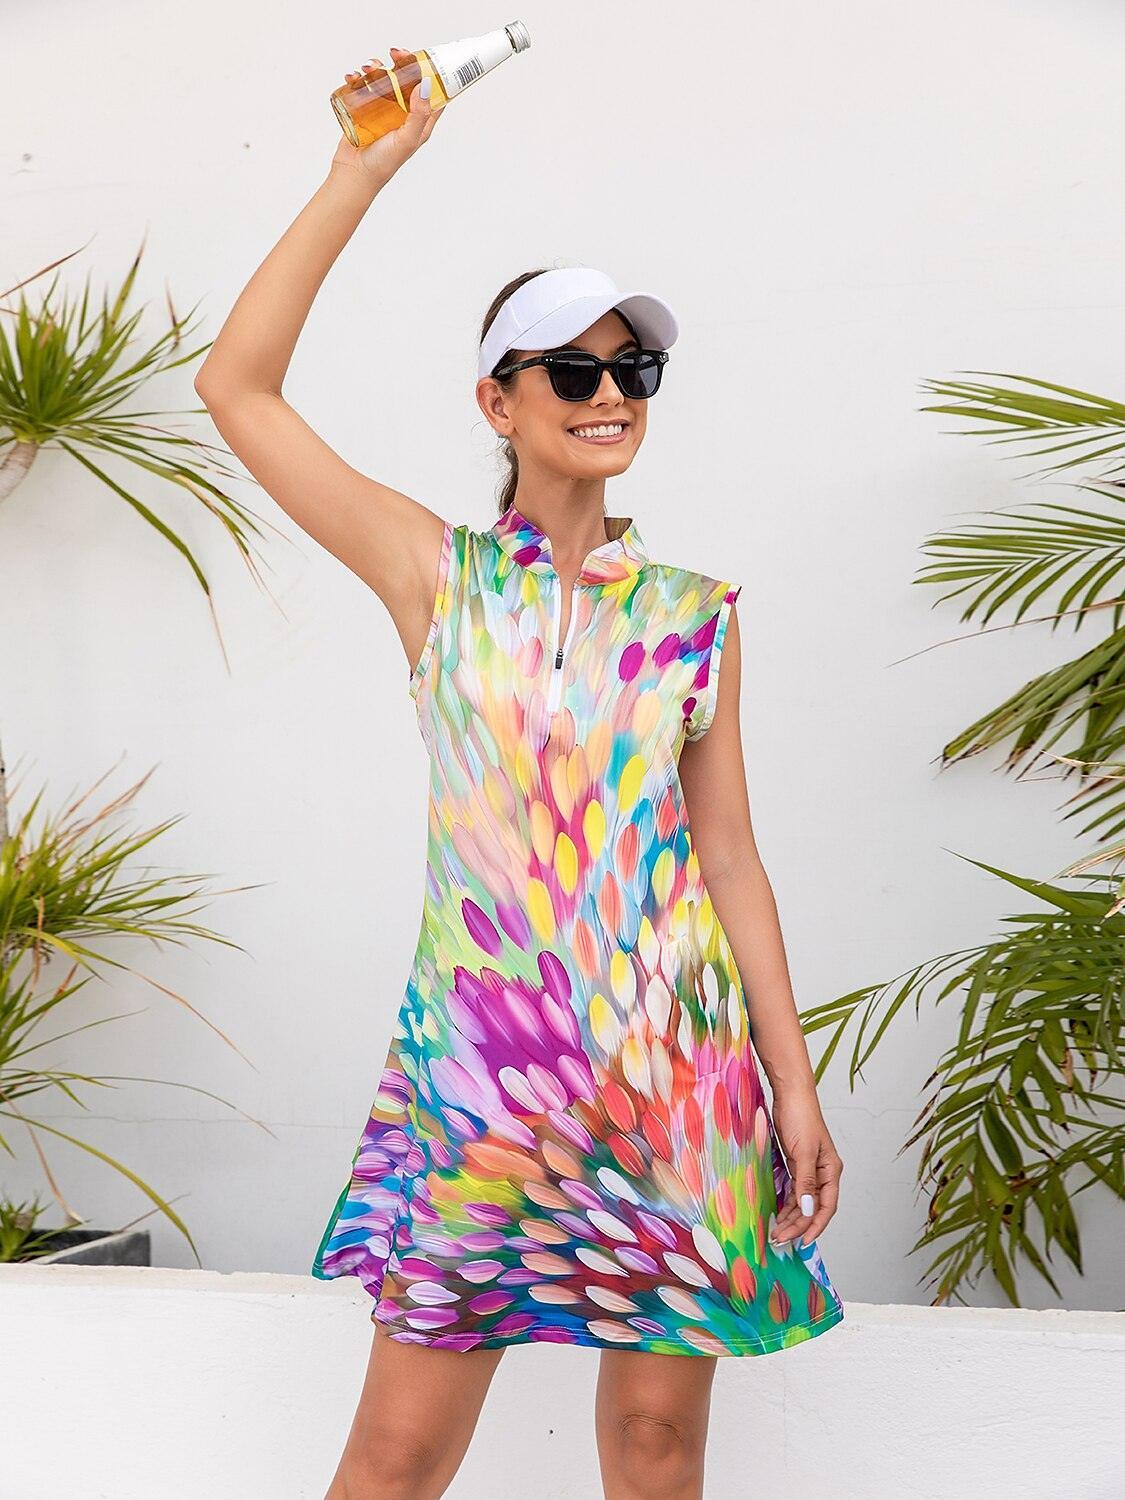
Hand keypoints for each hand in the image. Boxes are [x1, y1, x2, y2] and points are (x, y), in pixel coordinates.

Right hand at [330, 48, 443, 185]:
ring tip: (367, 68)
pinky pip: (362, 88)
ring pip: (383, 80)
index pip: (433, 94)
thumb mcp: (407, 140)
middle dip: (401, 62)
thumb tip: (425, 85)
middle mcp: (402, 114)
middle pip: (406, 80)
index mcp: (419, 122)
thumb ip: (419, 115)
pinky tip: (352, 77)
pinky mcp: (363, 110)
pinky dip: (356, 78)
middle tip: (395, 53)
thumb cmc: (383, 164)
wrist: (354, 175)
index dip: (433, 74)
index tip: (426, 57)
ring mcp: (382, 111)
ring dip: (375, 67)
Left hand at [768, 1085, 842, 1248]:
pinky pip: (794, 1190)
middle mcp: (823, 1172)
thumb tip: (808, 1209)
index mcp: (831, 1170)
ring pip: (803, 1201)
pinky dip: (787, 1203)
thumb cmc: (801, 1116)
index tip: (803, 1242)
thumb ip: (805, 1182)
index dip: (816, 1226)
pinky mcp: (796, 1163)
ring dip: (792, 1217)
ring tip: (777, 1232)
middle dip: (798, 1225)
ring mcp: (809, 1168)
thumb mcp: (804, 1151)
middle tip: (780, 1239)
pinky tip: (778, 1214)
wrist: (790, 1093)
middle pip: (813, 1207)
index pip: (827, 1206)